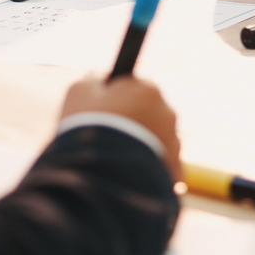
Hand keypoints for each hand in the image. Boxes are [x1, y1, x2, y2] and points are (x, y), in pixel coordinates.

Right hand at [60, 75, 181, 177]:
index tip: (104, 110)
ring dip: (140, 148)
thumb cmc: (89, 128)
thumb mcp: (79, 92)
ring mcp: (174, 144)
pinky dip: (146, 171)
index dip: (118, 98)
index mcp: (147, 91)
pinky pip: (160, 167)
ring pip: (157, 142)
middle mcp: (167, 114)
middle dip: (132, 123)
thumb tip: (100, 77)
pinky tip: (127, 177)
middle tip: (107, 138)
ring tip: (115, 161)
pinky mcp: (174, 172)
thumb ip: (93, 79)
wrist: (101, 176)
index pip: (136, 87)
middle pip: (149, 114)